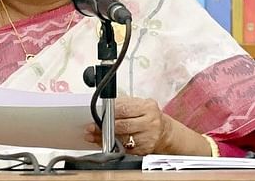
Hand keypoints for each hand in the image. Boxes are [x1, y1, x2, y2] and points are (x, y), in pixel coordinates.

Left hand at [84, 96, 212, 155]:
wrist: (163, 131)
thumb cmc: (147, 116)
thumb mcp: (138, 104)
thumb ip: (122, 104)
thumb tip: (103, 108)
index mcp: (148, 107)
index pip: (124, 109)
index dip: (108, 113)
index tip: (97, 115)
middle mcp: (150, 122)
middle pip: (123, 126)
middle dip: (104, 127)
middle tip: (91, 127)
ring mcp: (148, 137)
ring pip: (122, 139)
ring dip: (105, 138)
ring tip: (93, 135)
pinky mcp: (145, 150)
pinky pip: (125, 149)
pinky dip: (113, 146)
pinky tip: (104, 143)